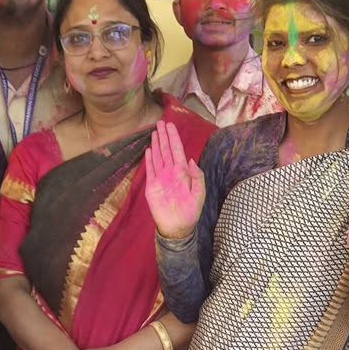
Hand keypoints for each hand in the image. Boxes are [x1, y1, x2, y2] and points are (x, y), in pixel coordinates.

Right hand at [145, 119, 204, 240]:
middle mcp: (171, 172)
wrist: (177, 227)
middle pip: (167, 150)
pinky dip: (149, 159)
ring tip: (154, 131)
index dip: (174, 138)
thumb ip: (197, 176)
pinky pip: (150, 169)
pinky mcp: (152, 186)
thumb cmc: (191, 212)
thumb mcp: (199, 194)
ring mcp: (161, 178)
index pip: (177, 151)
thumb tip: (190, 159)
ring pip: (158, 157)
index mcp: (183, 173)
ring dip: (157, 144)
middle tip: (161, 122)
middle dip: (164, 136)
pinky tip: (149, 149)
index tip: (171, 125)